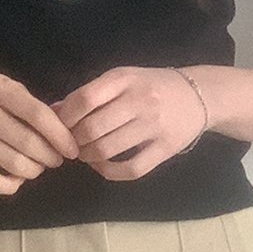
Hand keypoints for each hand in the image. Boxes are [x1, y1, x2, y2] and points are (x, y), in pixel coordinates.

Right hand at [0, 66, 79, 194]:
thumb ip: (22, 100)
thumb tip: (58, 126)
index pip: (38, 114)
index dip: (60, 135)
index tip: (72, 149)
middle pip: (28, 143)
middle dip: (50, 157)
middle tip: (55, 160)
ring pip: (13, 164)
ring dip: (33, 170)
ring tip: (37, 167)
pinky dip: (11, 184)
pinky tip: (16, 179)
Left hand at [52, 67, 207, 180]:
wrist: (199, 95)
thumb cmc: (152, 85)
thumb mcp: (122, 79)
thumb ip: (89, 93)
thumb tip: (53, 111)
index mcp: (125, 79)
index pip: (85, 99)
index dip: (65, 117)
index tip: (58, 127)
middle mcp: (140, 101)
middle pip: (92, 128)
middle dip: (74, 141)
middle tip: (71, 144)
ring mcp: (154, 126)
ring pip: (107, 149)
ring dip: (88, 156)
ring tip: (85, 154)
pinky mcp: (166, 149)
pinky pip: (131, 169)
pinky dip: (109, 172)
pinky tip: (102, 166)